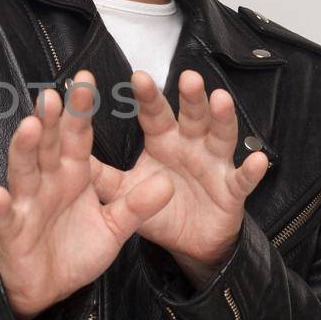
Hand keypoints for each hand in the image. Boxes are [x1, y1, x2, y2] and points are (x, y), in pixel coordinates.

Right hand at [0, 70, 174, 319]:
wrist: (48, 289)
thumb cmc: (75, 249)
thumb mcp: (114, 228)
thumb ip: (137, 205)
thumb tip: (168, 183)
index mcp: (73, 174)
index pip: (77, 136)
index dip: (81, 109)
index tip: (87, 80)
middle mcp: (47, 182)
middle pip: (48, 145)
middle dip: (52, 120)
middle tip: (56, 94)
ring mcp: (26, 205)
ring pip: (23, 172)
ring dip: (24, 150)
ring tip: (30, 127)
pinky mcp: (12, 233)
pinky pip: (6, 218)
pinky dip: (1, 207)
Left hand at [90, 69, 269, 290]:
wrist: (189, 243)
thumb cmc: (157, 207)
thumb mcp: (123, 192)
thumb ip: (99, 175)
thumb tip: (62, 153)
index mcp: (163, 140)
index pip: (154, 113)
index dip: (148, 96)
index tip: (137, 76)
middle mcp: (191, 144)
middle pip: (191, 115)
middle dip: (190, 97)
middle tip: (187, 77)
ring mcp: (215, 164)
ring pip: (221, 135)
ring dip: (222, 118)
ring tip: (220, 99)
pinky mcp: (232, 191)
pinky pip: (243, 180)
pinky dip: (252, 170)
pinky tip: (259, 159)